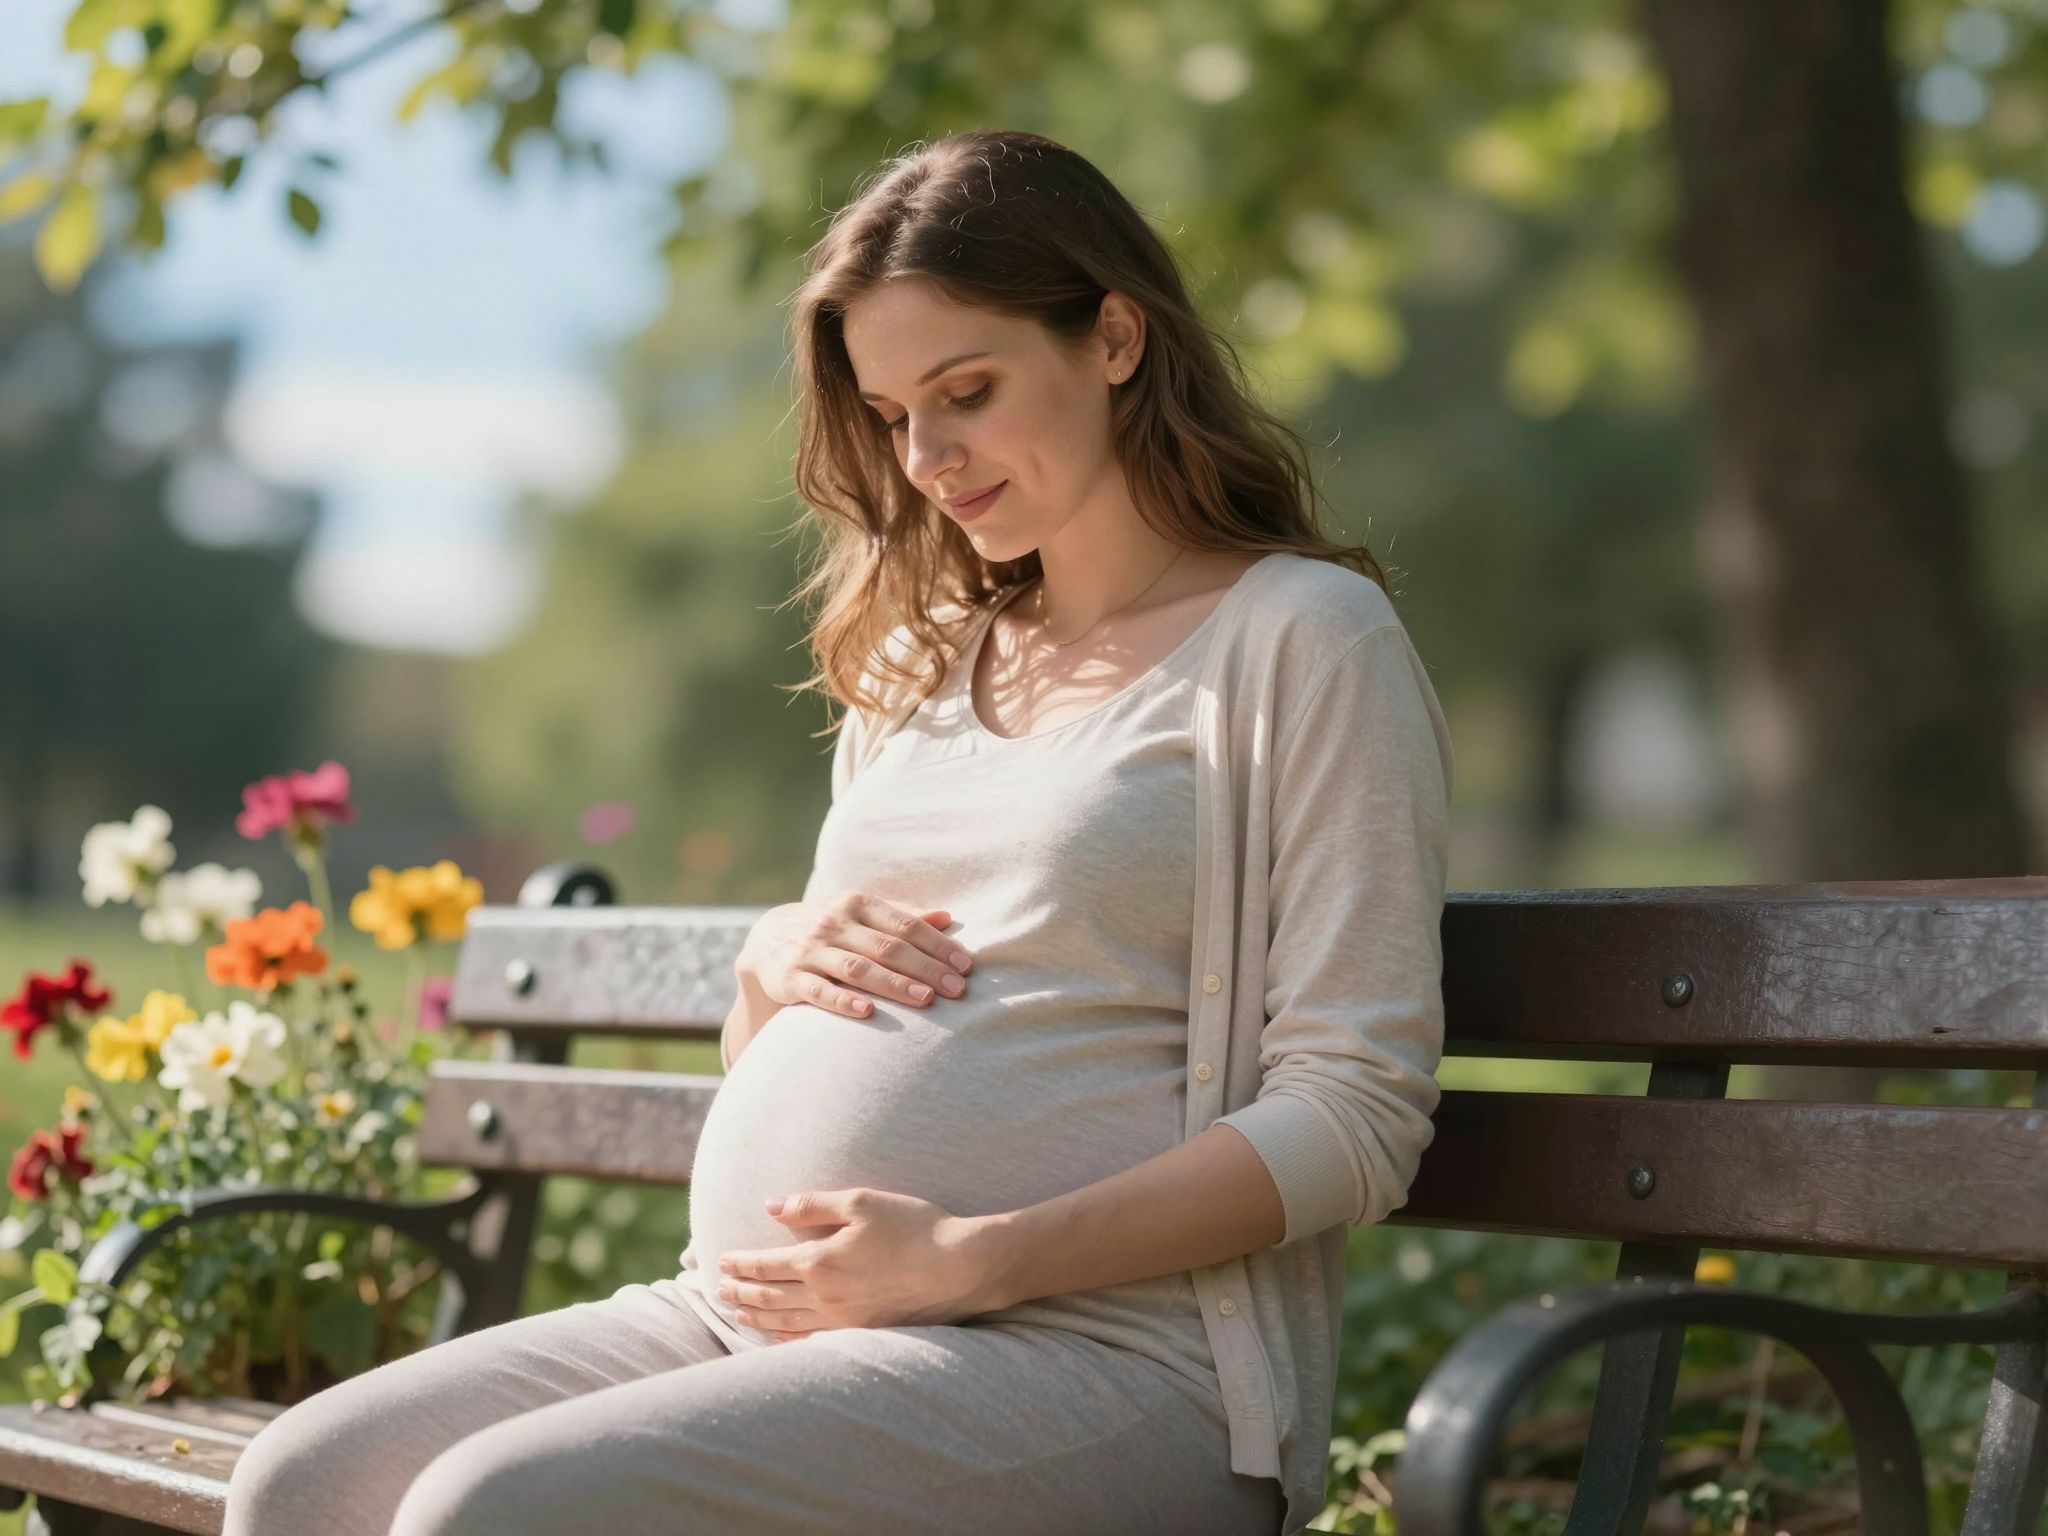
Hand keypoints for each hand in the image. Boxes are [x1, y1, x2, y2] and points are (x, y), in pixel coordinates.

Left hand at [714, 1188, 1010, 1339]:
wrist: (958, 1268)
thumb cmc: (913, 1227)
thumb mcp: (861, 1202)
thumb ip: (812, 1205)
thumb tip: (771, 1206)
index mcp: (819, 1261)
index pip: (765, 1265)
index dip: (740, 1263)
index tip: (721, 1261)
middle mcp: (823, 1296)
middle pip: (769, 1296)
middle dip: (740, 1290)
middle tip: (718, 1289)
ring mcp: (842, 1319)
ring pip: (785, 1320)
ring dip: (756, 1315)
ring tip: (737, 1311)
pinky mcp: (862, 1331)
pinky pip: (811, 1339)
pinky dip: (786, 1337)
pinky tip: (777, 1335)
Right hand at [737, 892, 972, 1019]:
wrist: (765, 940)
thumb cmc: (830, 928)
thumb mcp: (860, 913)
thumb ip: (901, 916)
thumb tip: (947, 917)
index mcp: (856, 904)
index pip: (904, 925)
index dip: (937, 944)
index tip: (965, 965)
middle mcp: (833, 923)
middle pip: (887, 947)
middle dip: (925, 968)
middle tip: (957, 988)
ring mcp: (810, 950)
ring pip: (857, 968)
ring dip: (893, 984)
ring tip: (925, 999)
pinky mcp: (790, 978)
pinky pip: (819, 991)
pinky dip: (843, 1001)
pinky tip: (868, 1012)